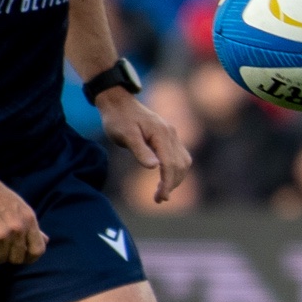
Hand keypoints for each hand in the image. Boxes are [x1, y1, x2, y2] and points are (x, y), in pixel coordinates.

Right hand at [0, 172, 47, 263]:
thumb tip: (45, 240)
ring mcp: (1, 235)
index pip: (37, 250)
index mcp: (28, 220)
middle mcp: (17, 229)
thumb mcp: (19, 207)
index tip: (23, 257)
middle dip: (8, 255)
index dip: (30, 257)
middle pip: (17, 259)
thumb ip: (31, 226)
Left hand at [99, 89, 191, 203]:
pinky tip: (165, 179)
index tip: (159, 198)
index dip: (167, 183)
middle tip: (158, 199)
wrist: (118, 103)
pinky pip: (179, 156)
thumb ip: (140, 150)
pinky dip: (175, 170)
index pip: (170, 164)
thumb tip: (154, 167)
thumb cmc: (118, 119)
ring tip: (161, 193)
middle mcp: (170, 134)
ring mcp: (171, 135)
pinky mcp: (169, 137)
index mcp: (161, 134)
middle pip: (180, 165)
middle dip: (171, 184)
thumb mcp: (125, 135)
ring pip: (183, 162)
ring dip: (175, 179)